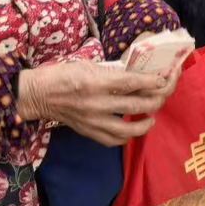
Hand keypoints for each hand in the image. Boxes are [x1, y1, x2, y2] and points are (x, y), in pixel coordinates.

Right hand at [16, 61, 176, 145]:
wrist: (39, 94)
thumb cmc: (64, 73)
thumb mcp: (89, 64)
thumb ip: (113, 72)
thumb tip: (137, 74)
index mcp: (97, 82)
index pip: (133, 83)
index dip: (153, 81)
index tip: (165, 77)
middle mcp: (97, 104)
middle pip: (136, 106)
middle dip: (156, 100)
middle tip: (162, 94)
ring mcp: (93, 121)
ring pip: (128, 130)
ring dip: (146, 123)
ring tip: (152, 117)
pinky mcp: (88, 132)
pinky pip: (113, 141)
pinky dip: (127, 137)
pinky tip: (133, 129)